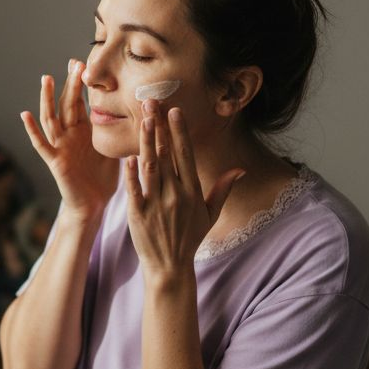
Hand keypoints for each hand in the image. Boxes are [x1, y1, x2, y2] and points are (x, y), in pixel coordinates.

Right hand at [20, 60, 118, 220]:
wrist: (93, 204)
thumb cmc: (103, 179)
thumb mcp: (114, 148)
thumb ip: (119, 131)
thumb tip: (142, 111)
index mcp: (85, 130)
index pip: (81, 101)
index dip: (81, 83)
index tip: (83, 63)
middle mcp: (70, 135)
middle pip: (67, 104)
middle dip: (70, 84)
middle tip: (73, 63)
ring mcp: (60, 146)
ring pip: (51, 118)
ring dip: (47, 98)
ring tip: (46, 78)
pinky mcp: (55, 161)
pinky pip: (41, 144)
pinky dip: (32, 129)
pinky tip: (25, 114)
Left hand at [124, 100, 243, 279]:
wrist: (169, 266)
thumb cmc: (189, 238)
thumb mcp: (210, 215)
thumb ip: (222, 189)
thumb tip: (239, 169)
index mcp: (192, 191)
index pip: (185, 154)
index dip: (179, 131)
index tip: (175, 111)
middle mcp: (175, 194)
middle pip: (166, 154)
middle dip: (159, 126)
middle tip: (152, 102)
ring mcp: (156, 203)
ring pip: (151, 166)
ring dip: (146, 141)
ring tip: (142, 119)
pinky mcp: (138, 214)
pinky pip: (134, 189)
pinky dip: (131, 173)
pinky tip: (129, 156)